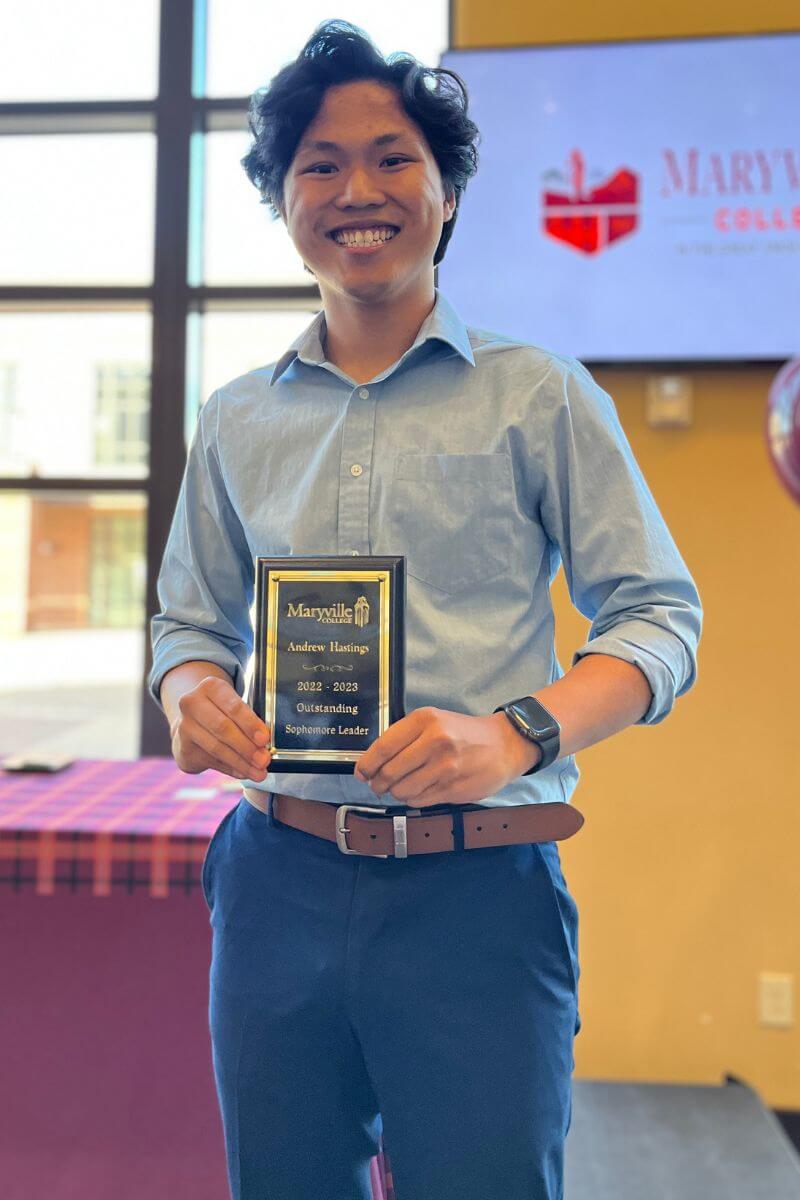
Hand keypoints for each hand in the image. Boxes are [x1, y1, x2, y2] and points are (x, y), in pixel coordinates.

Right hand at [170, 676, 271, 780]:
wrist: (190, 723)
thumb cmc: (221, 713)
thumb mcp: (233, 706)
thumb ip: (248, 720)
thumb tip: (265, 745)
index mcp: (210, 687)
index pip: (233, 706)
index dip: (250, 724)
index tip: (264, 739)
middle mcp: (192, 704)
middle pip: (223, 728)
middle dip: (247, 747)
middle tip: (264, 759)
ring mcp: (184, 727)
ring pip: (217, 748)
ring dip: (241, 762)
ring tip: (258, 772)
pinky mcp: (183, 748)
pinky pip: (212, 761)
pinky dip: (231, 768)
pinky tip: (243, 772)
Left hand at [353, 706, 541, 807]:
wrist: (504, 745)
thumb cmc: (463, 733)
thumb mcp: (434, 721)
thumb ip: (405, 737)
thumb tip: (372, 762)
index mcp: (426, 720)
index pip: (384, 747)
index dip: (367, 764)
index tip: (361, 772)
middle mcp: (435, 742)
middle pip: (389, 772)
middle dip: (379, 783)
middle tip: (379, 784)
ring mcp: (445, 768)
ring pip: (402, 791)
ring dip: (397, 793)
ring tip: (402, 787)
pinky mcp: (453, 788)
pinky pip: (419, 801)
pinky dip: (414, 799)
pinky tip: (421, 790)